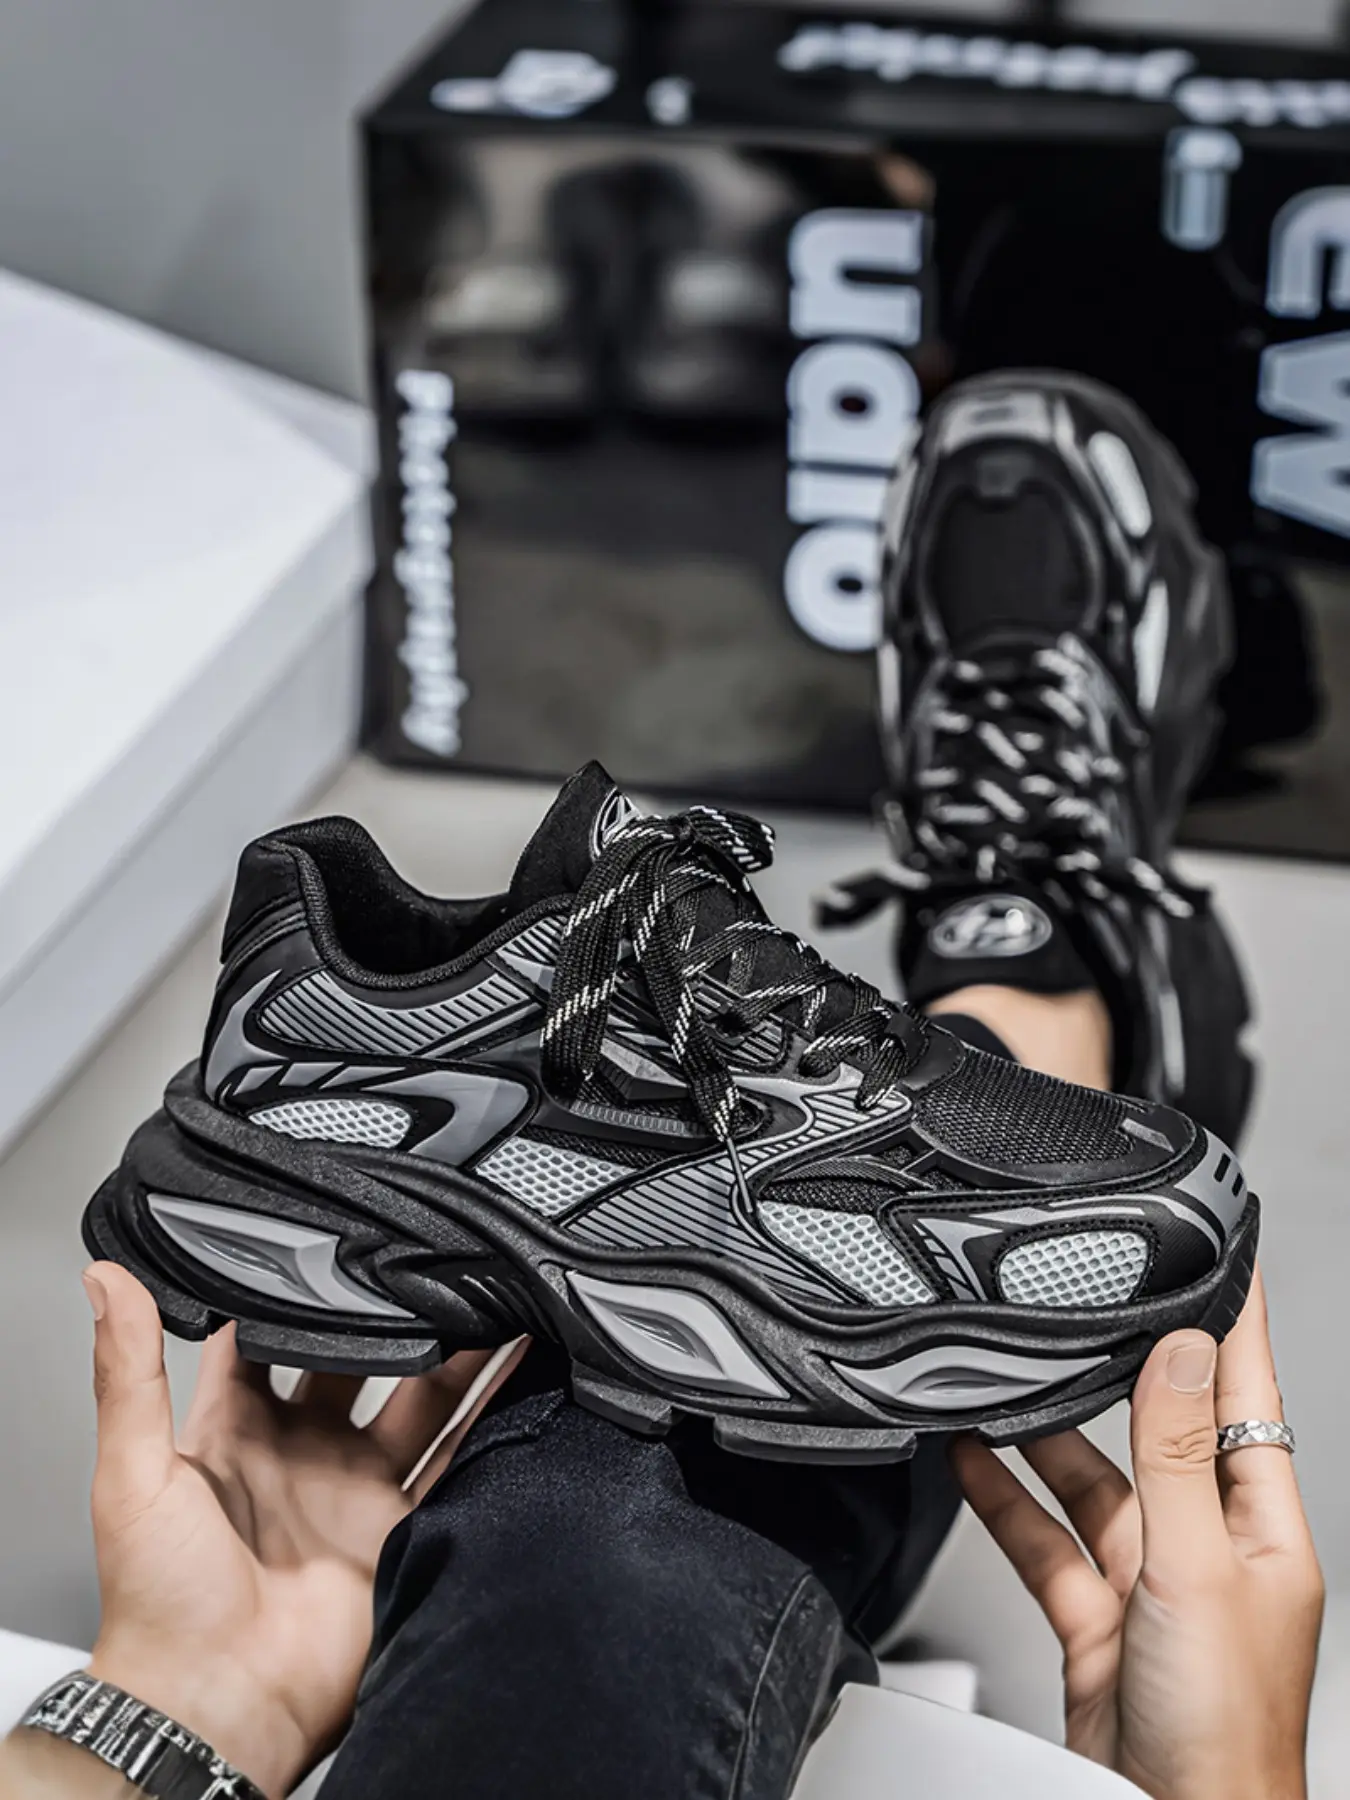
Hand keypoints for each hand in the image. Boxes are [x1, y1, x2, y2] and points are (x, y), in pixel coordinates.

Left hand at [80, 1262, 524, 1797]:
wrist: (216, 1705)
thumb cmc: (157, 1604)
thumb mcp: (131, 1473)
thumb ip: (127, 1373)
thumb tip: (106, 1280)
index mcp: (236, 1431)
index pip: (267, 1338)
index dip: (295, 1290)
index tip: (329, 1235)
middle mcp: (303, 1452)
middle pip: (358, 1361)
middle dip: (390, 1313)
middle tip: (423, 1261)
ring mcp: (354, 1489)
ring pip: (418, 1400)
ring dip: (453, 1354)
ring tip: (486, 1298)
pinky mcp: (398, 1527)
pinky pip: (455, 1460)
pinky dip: (489, 1418)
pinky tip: (517, 1373)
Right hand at [953, 1269, 1322, 1799]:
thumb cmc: (1223, 1734)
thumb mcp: (1196, 1570)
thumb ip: (1176, 1457)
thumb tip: (1181, 1351)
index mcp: (1263, 1530)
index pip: (1249, 1397)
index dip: (1234, 1323)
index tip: (1222, 1253)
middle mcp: (1210, 1548)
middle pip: (1162, 1431)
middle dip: (1121, 1369)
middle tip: (1088, 1300)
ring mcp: (1150, 1585)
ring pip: (1091, 1481)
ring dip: (1045, 1435)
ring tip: (1002, 1374)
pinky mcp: (1096, 1621)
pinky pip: (1044, 1540)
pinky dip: (1004, 1498)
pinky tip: (971, 1459)